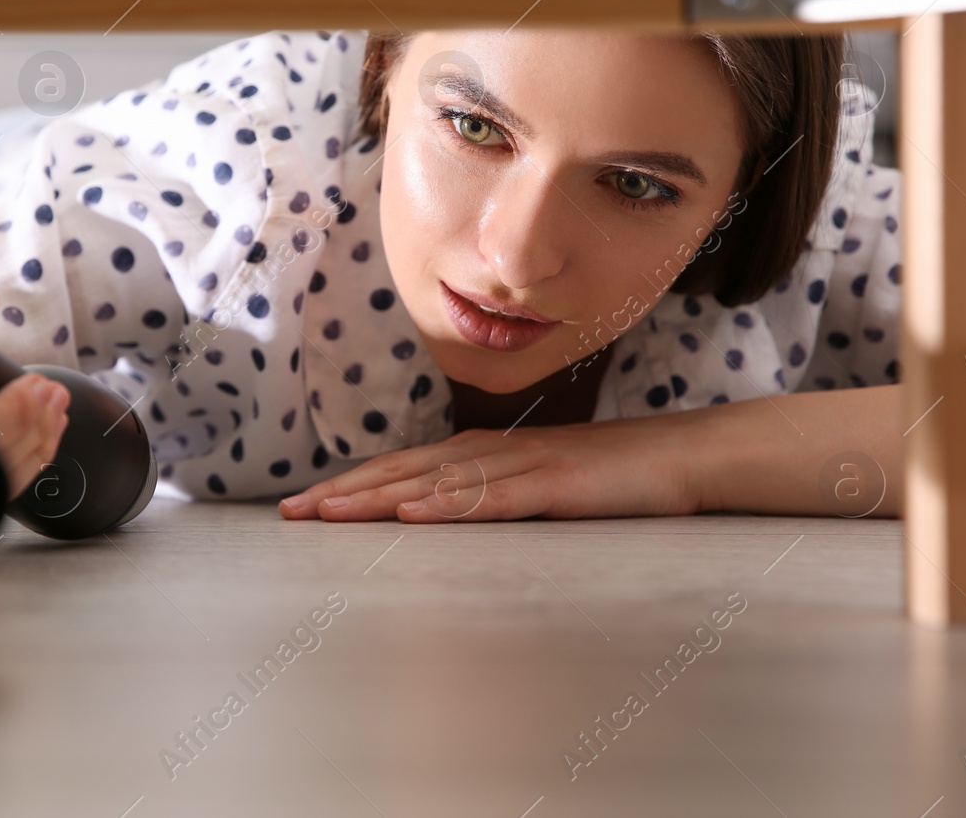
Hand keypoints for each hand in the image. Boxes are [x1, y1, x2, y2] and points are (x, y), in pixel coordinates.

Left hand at [277, 423, 698, 523]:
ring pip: (435, 482)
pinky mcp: (554, 484)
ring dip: (377, 497)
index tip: (299, 507)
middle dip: (342, 492)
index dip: (347, 485)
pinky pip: (492, 498)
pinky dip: (448, 506)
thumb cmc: (601, 476)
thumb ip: (483, 494)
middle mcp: (489, 451)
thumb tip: (429, 512)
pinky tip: (412, 514)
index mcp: (479, 451)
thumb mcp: (530, 485)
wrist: (676, 456)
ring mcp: (521, 465)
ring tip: (329, 513)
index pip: (399, 468)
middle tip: (289, 512)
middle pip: (402, 471)